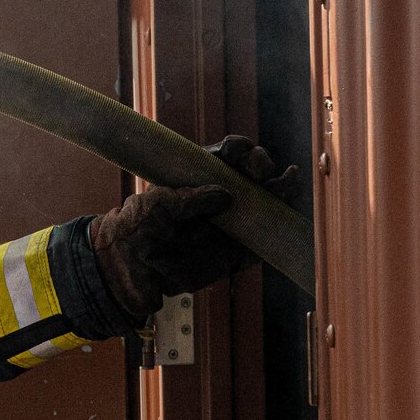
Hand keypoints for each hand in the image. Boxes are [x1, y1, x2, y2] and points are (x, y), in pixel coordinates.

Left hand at [88, 136, 298, 319]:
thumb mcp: (159, 205)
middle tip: (259, 172)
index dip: (239, 151)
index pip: (228, 155)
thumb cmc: (137, 228)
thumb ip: (192, 198)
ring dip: (280, 189)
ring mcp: (231, 222)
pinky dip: (280, 224)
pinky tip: (291, 210)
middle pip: (253, 173)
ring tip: (287, 181)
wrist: (128, 268)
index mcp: (199, 176)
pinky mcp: (237, 251)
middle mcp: (219, 195)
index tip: (239, 154)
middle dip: (261, 165)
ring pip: (265, 201)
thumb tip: (227, 196)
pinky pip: (264, 237)